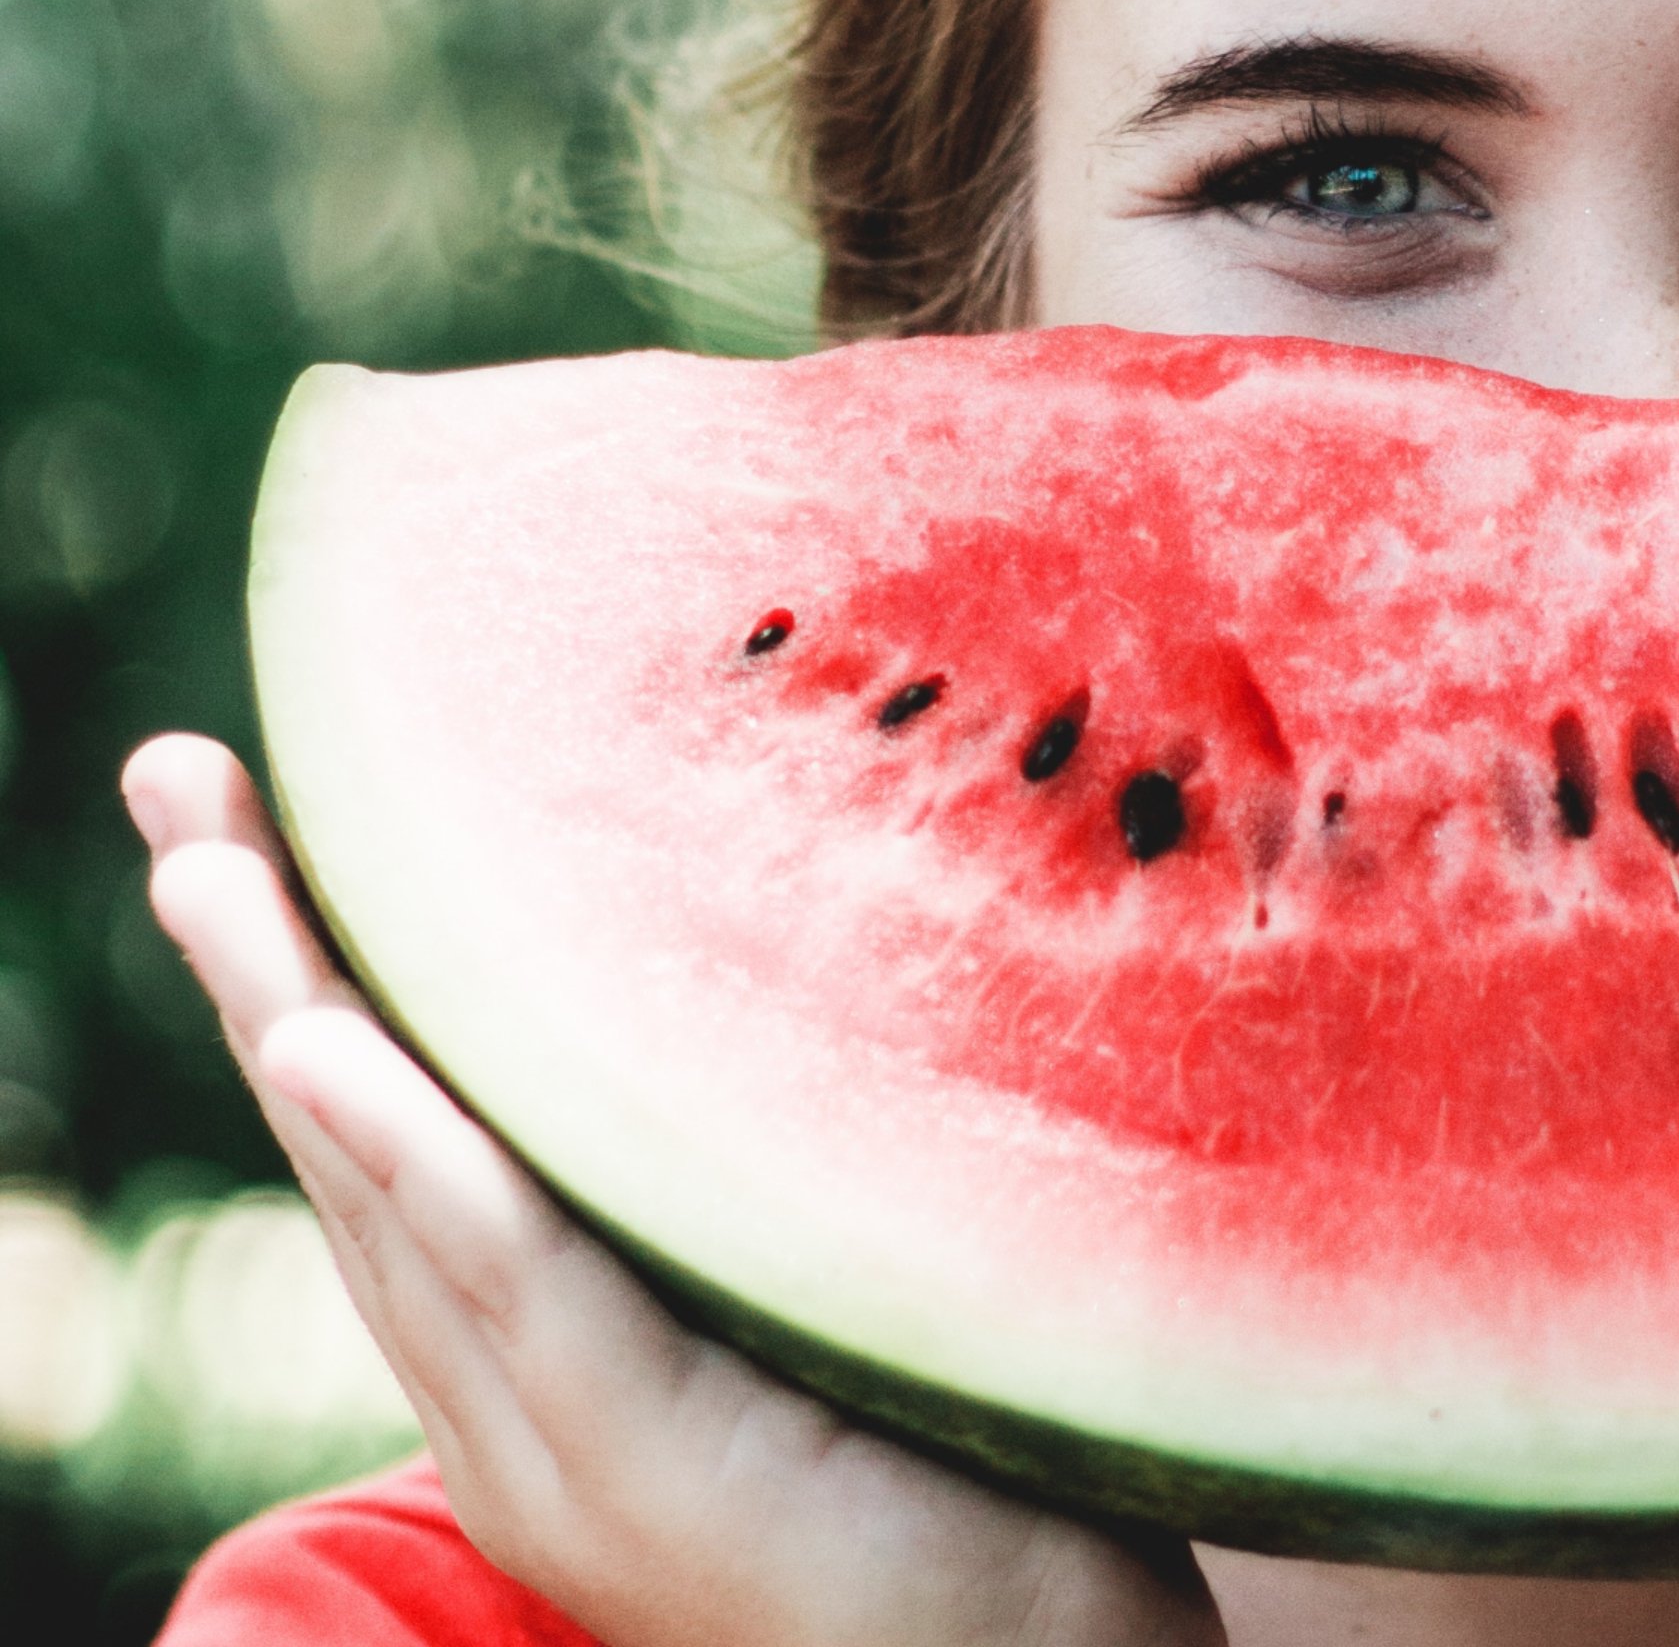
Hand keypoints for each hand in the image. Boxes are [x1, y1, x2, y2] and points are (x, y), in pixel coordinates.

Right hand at [125, 732, 1223, 1646]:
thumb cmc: (944, 1453)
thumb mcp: (794, 1269)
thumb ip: (728, 1156)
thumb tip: (759, 936)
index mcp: (531, 1339)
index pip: (389, 1126)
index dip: (307, 970)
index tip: (243, 808)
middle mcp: (504, 1385)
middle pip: (351, 1138)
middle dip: (257, 956)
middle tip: (178, 776)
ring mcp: (550, 1432)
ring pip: (393, 1193)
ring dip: (294, 1017)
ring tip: (210, 866)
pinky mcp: (637, 1457)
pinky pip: (512, 1281)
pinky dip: (416, 1159)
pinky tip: (330, 1052)